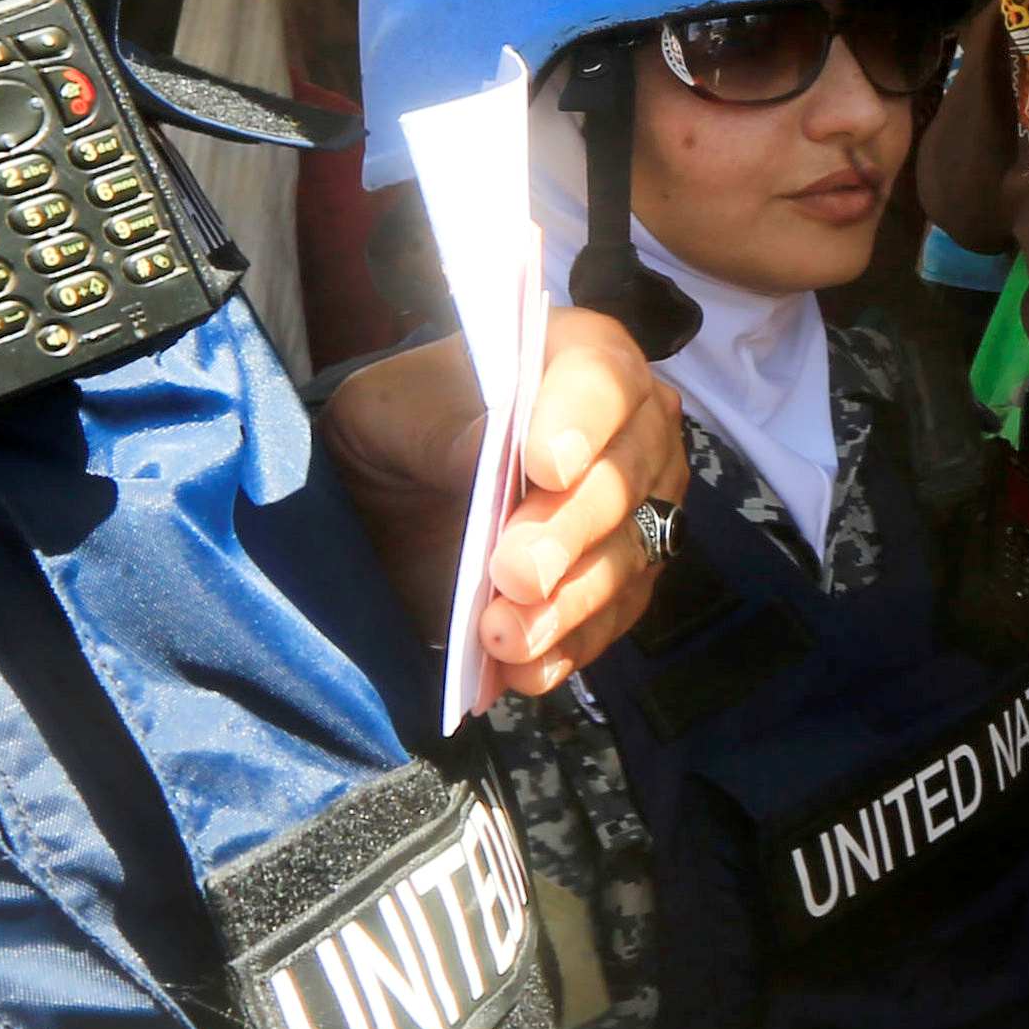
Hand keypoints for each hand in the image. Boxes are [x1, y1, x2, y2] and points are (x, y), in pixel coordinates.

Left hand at [321, 305, 686, 694]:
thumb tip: (492, 456)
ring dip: (569, 604)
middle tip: (517, 571)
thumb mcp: (392, 410)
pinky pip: (610, 621)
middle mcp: (630, 433)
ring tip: (504, 637)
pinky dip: (567, 649)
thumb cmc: (402, 424)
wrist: (393, 491)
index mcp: (581, 358)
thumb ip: (445, 428)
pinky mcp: (616, 583)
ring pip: (627, 560)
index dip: (581, 421)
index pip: (602, 380)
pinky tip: (521, 670)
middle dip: (572, 531)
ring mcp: (635, 513)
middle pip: (626, 480)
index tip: (544, 466)